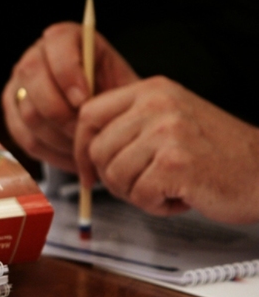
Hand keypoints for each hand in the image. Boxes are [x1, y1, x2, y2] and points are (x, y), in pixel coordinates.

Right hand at [1, 22, 137, 172]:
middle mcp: (36, 56)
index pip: (56, 42)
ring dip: (58, 136)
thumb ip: (111, 88)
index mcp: (65, 38)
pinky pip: (24, 137)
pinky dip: (50, 152)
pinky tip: (71, 158)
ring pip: (28, 112)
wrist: (106, 117)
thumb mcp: (124, 87)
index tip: (84, 100)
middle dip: (59, 111)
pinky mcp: (12, 114)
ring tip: (83, 148)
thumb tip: (90, 107)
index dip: (67, 72)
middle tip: (82, 132)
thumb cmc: (117, 99)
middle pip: (33, 76)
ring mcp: (19, 85)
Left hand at [75, 76, 258, 223]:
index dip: (82, 148)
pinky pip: (138, 195)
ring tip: (167, 187)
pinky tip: (180, 196)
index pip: (89, 114)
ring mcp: (166, 131)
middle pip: (98, 151)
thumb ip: (129, 127)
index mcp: (151, 90)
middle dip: (114, 179)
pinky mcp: (175, 163)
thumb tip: (84, 150)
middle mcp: (156, 104)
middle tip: (145, 185)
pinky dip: (155, 206)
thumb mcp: (169, 121)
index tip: (88, 171)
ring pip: (114, 175)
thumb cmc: (215, 153)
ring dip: (137, 194)